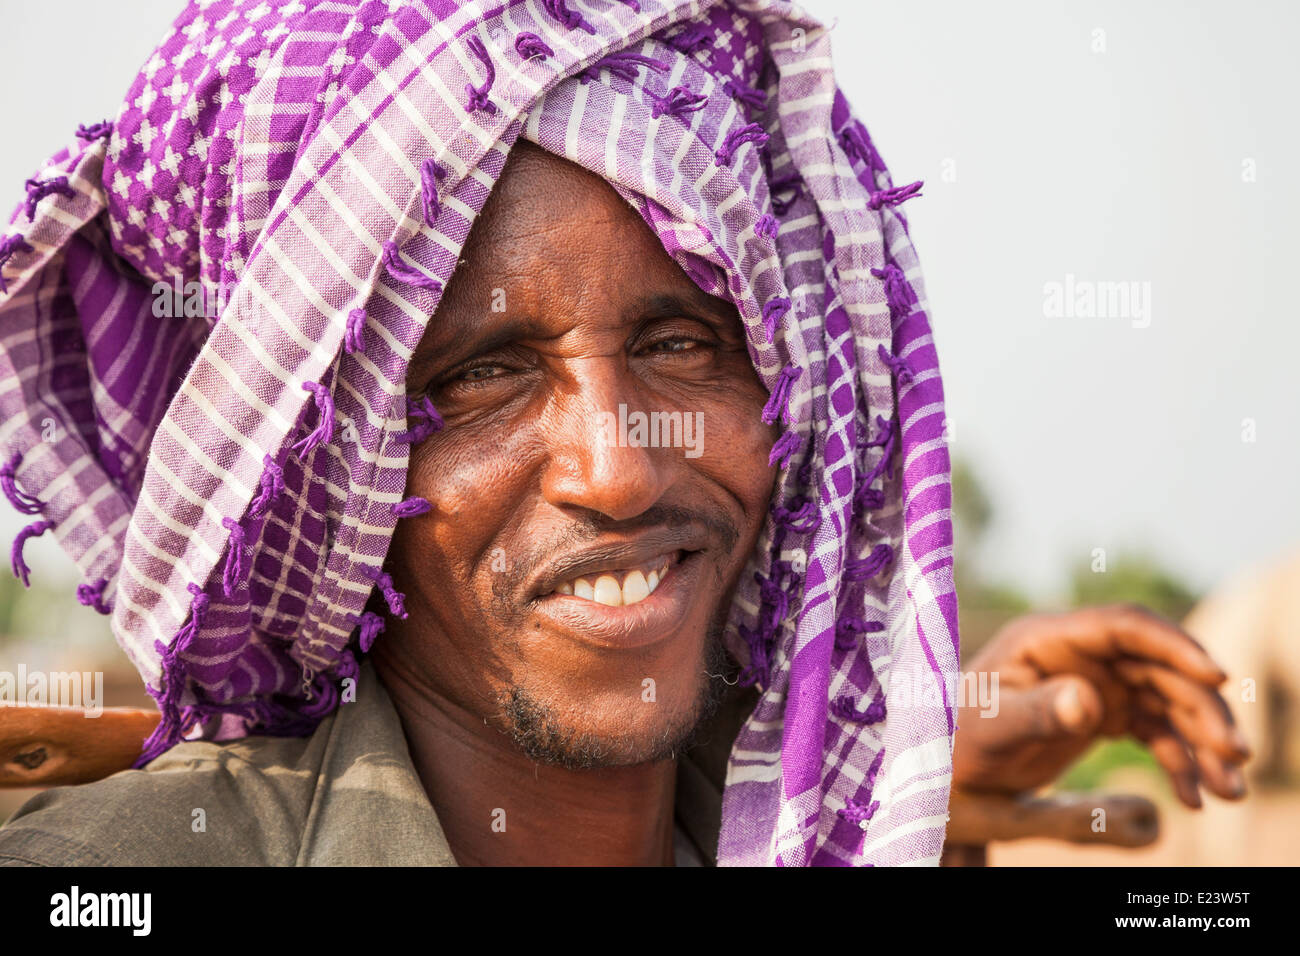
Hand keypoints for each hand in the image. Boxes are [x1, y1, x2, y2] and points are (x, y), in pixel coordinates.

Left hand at [953, 604, 1250, 808]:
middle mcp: (1079, 655)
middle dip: (1202, 708)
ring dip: (1203, 741)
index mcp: (1047, 639)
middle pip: (1158, 667)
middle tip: (1234, 755)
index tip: (1216, 676)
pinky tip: (1195, 799)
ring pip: (1167, 701)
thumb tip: (1087, 700)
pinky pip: (1156, 731)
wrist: (947, 770)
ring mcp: (1095, 682)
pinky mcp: (1104, 714)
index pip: (1123, 626)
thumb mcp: (993, 729)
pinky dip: (1180, 761)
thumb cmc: (957, 740)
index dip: (1173, 645)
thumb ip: (1037, 712)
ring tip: (1229, 791)